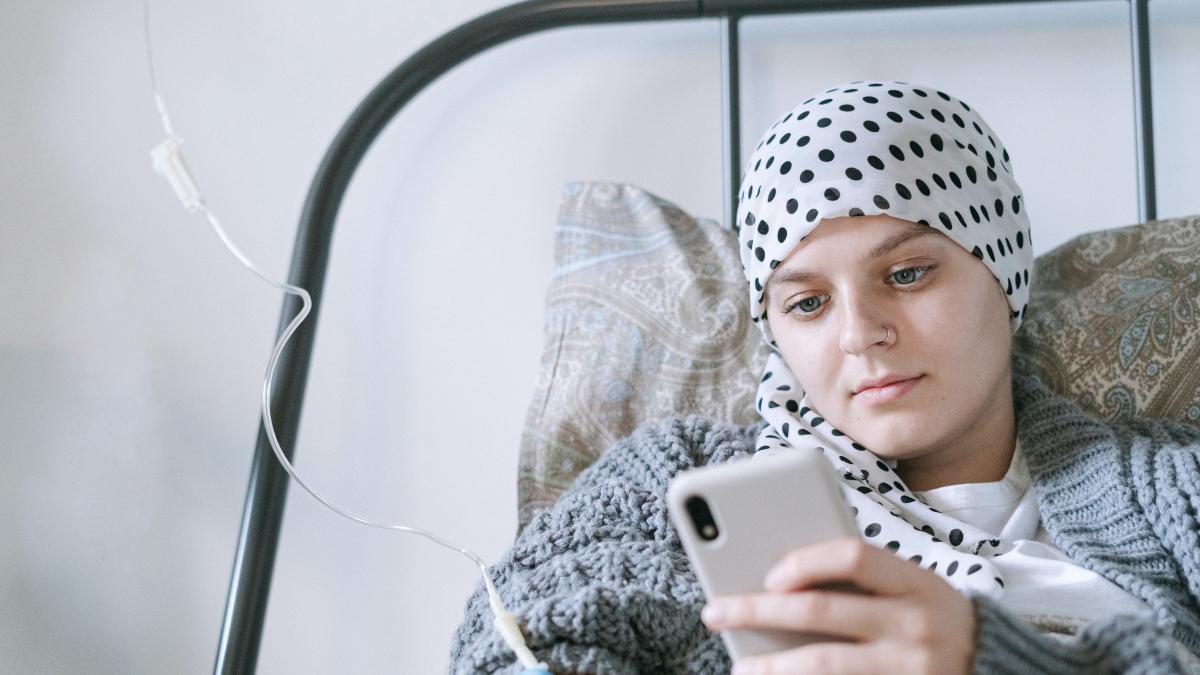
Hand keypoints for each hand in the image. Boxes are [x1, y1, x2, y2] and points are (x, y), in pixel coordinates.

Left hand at [700, 536, 976, 674]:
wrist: (993, 671)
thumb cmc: (931, 620)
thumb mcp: (912, 590)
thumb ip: (861, 581)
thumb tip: (775, 579)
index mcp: (917, 582)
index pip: (854, 556)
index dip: (805, 561)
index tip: (767, 575)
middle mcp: (916, 624)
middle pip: (821, 612)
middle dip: (758, 610)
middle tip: (716, 612)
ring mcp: (911, 668)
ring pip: (823, 664)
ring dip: (772, 666)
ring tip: (741, 666)